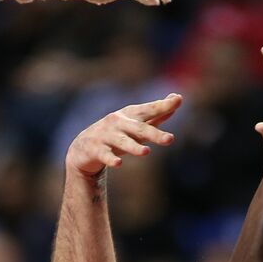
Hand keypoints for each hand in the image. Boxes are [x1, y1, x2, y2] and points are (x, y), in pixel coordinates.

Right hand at [66, 94, 181, 175]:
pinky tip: (118, 163)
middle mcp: (118, 122)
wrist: (83, 148)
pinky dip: (111, 159)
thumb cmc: (116, 134)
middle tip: (170, 139)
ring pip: (122, 142)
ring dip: (134, 147)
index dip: (163, 105)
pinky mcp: (94, 149)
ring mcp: (105, 135)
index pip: (149, 110)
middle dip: (154, 133)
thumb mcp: (136, 124)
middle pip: (139, 129)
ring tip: (146, 152)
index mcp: (130, 115)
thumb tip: (177, 98)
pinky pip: (104, 155)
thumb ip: (156, 114)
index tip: (178, 100)